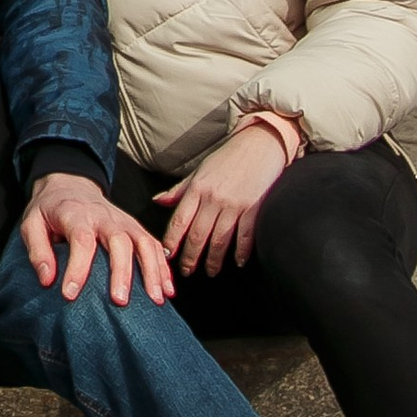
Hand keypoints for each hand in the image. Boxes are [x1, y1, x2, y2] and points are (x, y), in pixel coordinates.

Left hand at [20, 173, 176, 308]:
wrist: (70, 184)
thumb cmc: (49, 210)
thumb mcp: (31, 223)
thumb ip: (37, 250)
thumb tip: (47, 280)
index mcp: (75, 213)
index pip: (80, 239)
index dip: (76, 268)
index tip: (69, 294)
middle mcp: (104, 216)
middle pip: (119, 241)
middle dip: (121, 272)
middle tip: (120, 301)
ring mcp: (124, 221)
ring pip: (144, 242)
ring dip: (152, 271)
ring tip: (156, 300)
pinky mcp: (135, 227)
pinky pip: (154, 245)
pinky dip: (163, 267)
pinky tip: (167, 290)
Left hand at [161, 122, 293, 277]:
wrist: (259, 144)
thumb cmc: (227, 157)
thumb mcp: (199, 171)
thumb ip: (180, 190)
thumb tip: (158, 201)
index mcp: (197, 188)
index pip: (179, 220)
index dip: (171, 241)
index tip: (167, 256)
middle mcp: (213, 198)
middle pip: (197, 235)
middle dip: (190, 257)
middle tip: (186, 271)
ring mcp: (234, 204)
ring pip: (219, 240)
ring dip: (213, 260)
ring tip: (210, 272)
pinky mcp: (254, 208)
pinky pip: (245, 236)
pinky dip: (241, 252)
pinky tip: (237, 262)